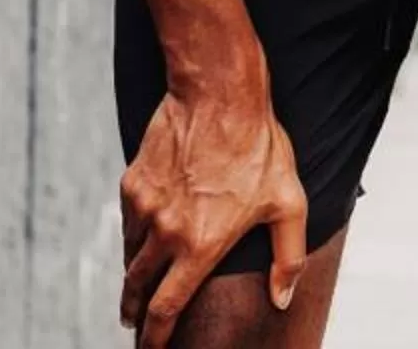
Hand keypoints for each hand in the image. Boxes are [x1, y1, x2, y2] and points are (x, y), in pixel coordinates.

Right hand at [119, 73, 307, 345]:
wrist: (219, 94)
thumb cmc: (260, 147)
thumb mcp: (288, 203)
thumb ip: (287, 258)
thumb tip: (282, 299)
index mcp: (200, 246)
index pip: (166, 309)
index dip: (155, 337)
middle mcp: (166, 233)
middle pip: (138, 289)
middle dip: (135, 313)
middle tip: (134, 324)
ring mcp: (145, 208)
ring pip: (130, 256)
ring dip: (133, 276)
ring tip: (138, 285)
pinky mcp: (132, 184)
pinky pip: (129, 222)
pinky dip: (134, 235)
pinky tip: (144, 235)